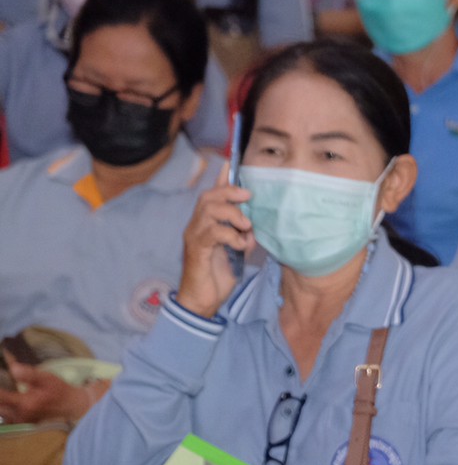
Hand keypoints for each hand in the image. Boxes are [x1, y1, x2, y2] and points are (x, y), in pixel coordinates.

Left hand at [0, 357, 94, 423]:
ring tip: (6, 394)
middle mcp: (21, 415)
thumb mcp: (46, 378)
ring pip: (2, 413)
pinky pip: (7, 417)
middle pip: (0, 407)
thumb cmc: (59, 390)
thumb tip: (13, 368)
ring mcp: (22, 421)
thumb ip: (29, 374)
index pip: (1, 397)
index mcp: (26, 404)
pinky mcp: (23, 423)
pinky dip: (5, 408)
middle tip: (3, 385)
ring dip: (3, 404)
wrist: (71, 405)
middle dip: (1, 397)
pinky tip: (9, 401)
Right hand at [178, 163, 253, 317]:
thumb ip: (243, 238)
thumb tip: (255, 228)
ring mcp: (195, 236)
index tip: (231, 164)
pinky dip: (231, 235)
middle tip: (249, 197)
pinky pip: (213, 233)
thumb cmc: (218, 276)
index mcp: (206, 224)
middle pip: (209, 198)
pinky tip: (240, 245)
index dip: (221, 180)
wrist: (203, 300)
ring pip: (209, 211)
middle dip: (230, 192)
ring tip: (246, 226)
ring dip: (232, 214)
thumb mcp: (236, 253)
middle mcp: (197, 226)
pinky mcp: (197, 250)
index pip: (212, 196)